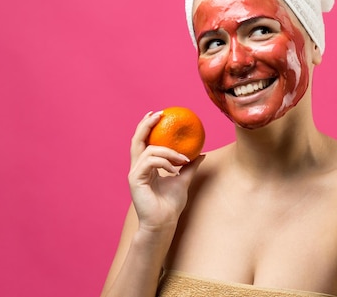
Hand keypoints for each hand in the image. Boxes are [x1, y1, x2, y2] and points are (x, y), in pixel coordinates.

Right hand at [128, 111, 203, 232]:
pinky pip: (150, 162)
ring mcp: (135, 174)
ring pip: (148, 150)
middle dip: (146, 125)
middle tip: (159, 114)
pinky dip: (164, 163)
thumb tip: (201, 153)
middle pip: (137, 140)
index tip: (158, 115)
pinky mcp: (135, 180)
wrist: (164, 223)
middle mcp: (138, 168)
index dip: (147, 127)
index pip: (143, 142)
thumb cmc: (171, 205)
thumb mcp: (184, 180)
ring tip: (182, 160)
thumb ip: (190, 166)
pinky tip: (175, 170)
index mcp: (146, 167)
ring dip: (168, 151)